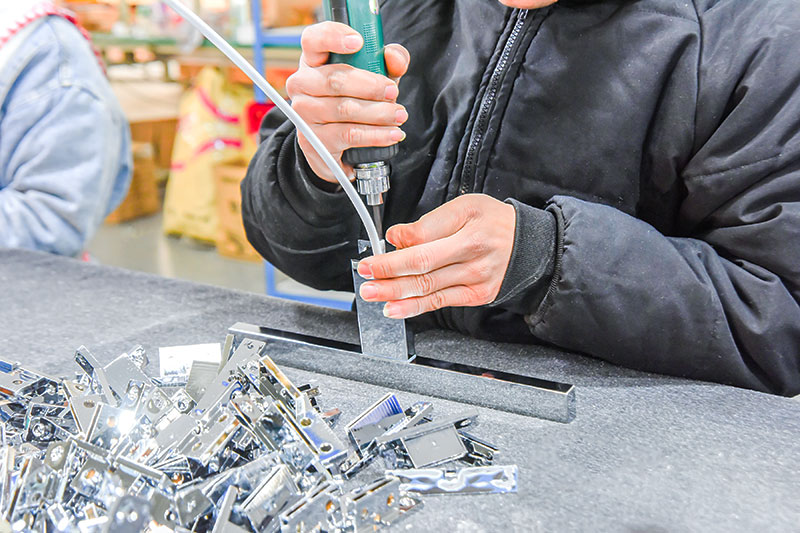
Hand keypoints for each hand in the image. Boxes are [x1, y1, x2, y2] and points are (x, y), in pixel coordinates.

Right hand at [285, 21, 410, 182]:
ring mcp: (304, 112)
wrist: (339, 144)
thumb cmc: (357, 100)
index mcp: (313, 60)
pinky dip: (375, 134)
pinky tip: (393, 133)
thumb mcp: (375, 77)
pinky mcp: (312, 139)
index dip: (333, 37)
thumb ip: (389, 62)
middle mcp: (301, 83)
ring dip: (378, 113)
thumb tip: (393, 56)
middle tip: (392, 92)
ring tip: (399, 115)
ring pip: (344, 109)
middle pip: (334, 79)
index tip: (359, 41)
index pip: (313, 39)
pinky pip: (347, 134)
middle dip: (370, 86)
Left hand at [357, 194, 516, 317]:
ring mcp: (475, 280)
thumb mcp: (465, 207)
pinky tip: (394, 308)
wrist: (529, 245)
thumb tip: (397, 236)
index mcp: (469, 229)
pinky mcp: (475, 296)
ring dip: (394, 292)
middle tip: (365, 273)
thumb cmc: (493, 222)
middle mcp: (473, 256)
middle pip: (423, 266)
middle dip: (388, 272)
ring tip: (372, 293)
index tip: (376, 250)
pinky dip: (413, 307)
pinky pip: (439, 302)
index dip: (397, 248)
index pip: (425, 240)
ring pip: (427, 288)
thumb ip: (429, 223)